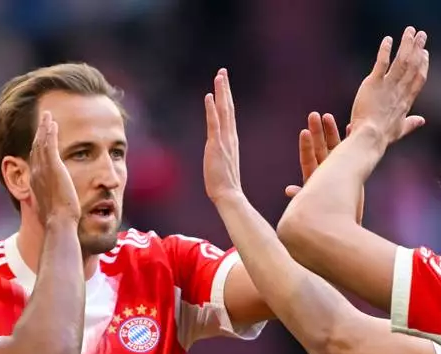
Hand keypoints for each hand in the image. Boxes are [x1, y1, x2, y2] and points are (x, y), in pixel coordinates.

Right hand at [29, 111, 79, 224]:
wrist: (59, 222)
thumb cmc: (58, 220)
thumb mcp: (52, 207)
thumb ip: (52, 200)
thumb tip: (57, 204)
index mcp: (36, 182)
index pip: (36, 159)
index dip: (38, 146)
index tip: (40, 137)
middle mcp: (36, 173)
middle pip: (36, 148)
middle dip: (39, 133)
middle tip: (42, 120)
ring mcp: (44, 169)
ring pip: (42, 143)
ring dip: (44, 128)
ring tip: (47, 116)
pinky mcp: (54, 167)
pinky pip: (50, 144)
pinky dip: (50, 132)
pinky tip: (53, 123)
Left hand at [203, 68, 242, 203]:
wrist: (228, 195)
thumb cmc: (224, 185)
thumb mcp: (221, 165)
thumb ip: (221, 155)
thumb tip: (218, 154)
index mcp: (231, 140)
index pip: (229, 115)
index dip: (226, 98)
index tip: (224, 84)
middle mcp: (230, 137)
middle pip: (228, 107)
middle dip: (225, 89)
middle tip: (222, 71)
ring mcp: (224, 140)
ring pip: (224, 111)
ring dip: (221, 92)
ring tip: (219, 76)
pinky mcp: (216, 146)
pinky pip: (214, 123)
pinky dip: (212, 109)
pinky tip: (209, 96)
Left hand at [284, 112, 365, 222]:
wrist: (346, 229)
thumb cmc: (327, 222)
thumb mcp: (312, 205)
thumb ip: (302, 195)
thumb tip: (288, 189)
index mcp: (314, 181)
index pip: (308, 158)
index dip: (306, 145)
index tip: (304, 131)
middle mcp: (326, 175)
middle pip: (320, 149)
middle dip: (317, 133)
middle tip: (314, 115)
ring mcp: (339, 174)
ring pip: (334, 149)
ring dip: (331, 133)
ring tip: (328, 117)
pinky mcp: (352, 174)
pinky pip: (351, 154)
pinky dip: (350, 141)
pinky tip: (350, 127)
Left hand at [349, 27, 428, 147]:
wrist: (370, 138)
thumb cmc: (382, 137)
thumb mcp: (400, 130)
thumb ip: (411, 123)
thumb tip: (422, 121)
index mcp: (406, 101)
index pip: (418, 79)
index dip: (423, 64)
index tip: (425, 53)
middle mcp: (400, 91)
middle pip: (412, 65)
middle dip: (418, 48)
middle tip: (421, 34)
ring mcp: (388, 86)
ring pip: (401, 61)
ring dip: (406, 44)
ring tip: (410, 31)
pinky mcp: (374, 83)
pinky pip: (382, 63)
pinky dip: (385, 50)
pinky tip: (388, 39)